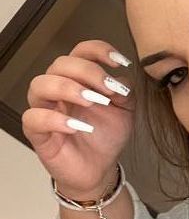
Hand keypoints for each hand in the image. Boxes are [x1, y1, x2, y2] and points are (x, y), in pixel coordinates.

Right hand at [22, 39, 135, 195]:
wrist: (101, 167)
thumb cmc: (107, 135)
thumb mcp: (125, 109)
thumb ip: (124, 90)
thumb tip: (120, 78)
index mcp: (79, 79)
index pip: (80, 51)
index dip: (98, 50)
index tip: (119, 62)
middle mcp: (59, 89)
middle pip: (60, 64)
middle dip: (87, 72)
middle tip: (107, 89)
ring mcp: (46, 110)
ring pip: (39, 85)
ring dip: (68, 88)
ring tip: (92, 102)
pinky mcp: (38, 134)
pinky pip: (33, 118)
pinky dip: (54, 119)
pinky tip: (77, 126)